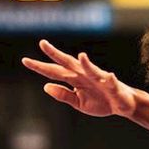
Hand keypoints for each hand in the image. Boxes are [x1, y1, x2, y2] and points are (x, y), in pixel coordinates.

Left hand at [22, 40, 138, 117]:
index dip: (40, 67)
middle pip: (68, 63)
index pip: (54, 71)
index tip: (25, 60)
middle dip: (56, 54)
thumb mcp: (78, 102)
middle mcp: (85, 75)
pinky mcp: (113, 86)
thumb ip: (63, 95)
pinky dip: (109, 79)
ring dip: (86, 64)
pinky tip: (108, 76)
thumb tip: (45, 86)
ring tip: (81, 57)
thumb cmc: (101, 101)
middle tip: (43, 44)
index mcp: (75, 79)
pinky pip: (111, 82)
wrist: (123, 105)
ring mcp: (99, 79)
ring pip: (91, 70)